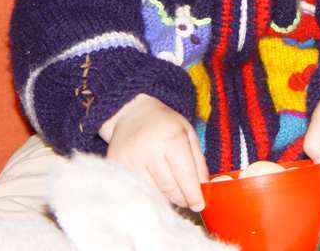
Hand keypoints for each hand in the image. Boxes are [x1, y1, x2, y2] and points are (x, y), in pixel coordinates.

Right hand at [100, 94, 208, 210]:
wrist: (132, 113)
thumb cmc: (165, 124)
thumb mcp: (188, 134)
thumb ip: (198, 161)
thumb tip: (203, 187)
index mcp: (170, 137)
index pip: (184, 173)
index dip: (193, 192)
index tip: (199, 205)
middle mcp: (148, 149)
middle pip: (169, 187)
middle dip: (182, 198)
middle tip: (188, 201)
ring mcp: (129, 160)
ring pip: (153, 192)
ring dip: (166, 198)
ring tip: (173, 193)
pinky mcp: (116, 167)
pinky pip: (137, 189)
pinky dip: (150, 193)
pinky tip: (156, 188)